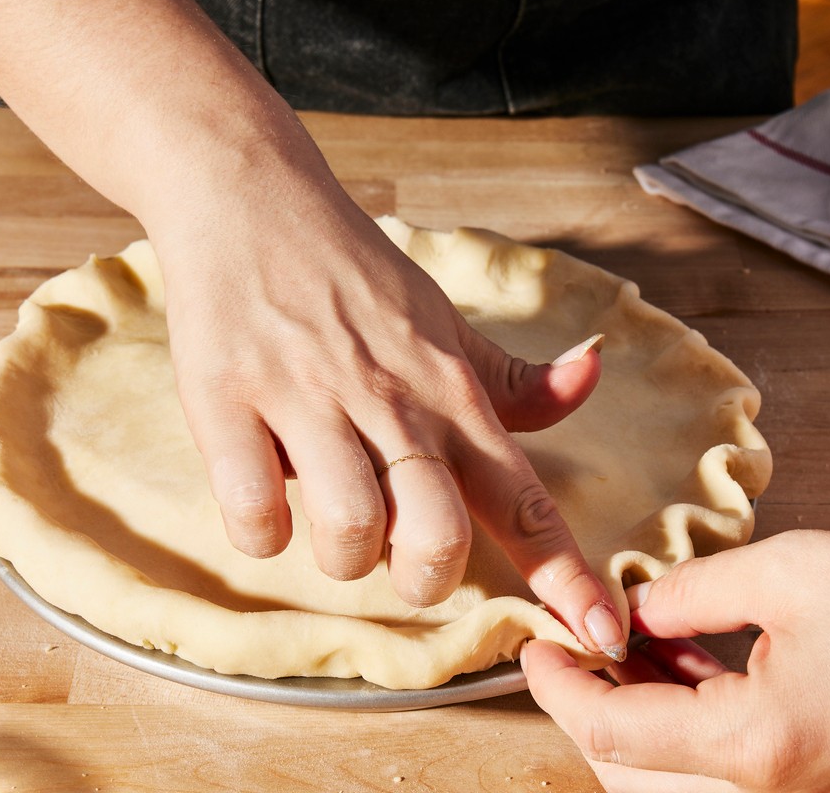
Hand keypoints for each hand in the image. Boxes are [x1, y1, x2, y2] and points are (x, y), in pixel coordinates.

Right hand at [152, 175, 625, 657]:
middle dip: (422, 573)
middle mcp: (390, 399)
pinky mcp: (226, 399)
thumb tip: (592, 376)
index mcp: (450, 390)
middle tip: (397, 550)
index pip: (526, 498)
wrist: (250, 193)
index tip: (603, 635)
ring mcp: (306, 398)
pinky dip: (260, 529)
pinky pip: (252, 511)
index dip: (569, 577)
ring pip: (349, 530)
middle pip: (435, 536)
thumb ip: (516, 376)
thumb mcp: (445, 320)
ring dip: (340, 551)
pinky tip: (263, 489)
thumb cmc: (352, 270)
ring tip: (324, 510)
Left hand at [523, 513, 829, 791]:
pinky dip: (690, 714)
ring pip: (680, 769)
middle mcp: (778, 792)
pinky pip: (729, 761)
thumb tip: (632, 609)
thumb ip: (685, 594)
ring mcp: (805, 792)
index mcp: (755, 746)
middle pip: (637, 770)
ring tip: (627, 637)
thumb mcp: (779, 573)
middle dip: (594, 704)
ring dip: (640, 707)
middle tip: (577, 644)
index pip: (612, 733)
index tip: (534, 646)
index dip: (559, 687)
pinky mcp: (826, 777)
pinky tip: (681, 654)